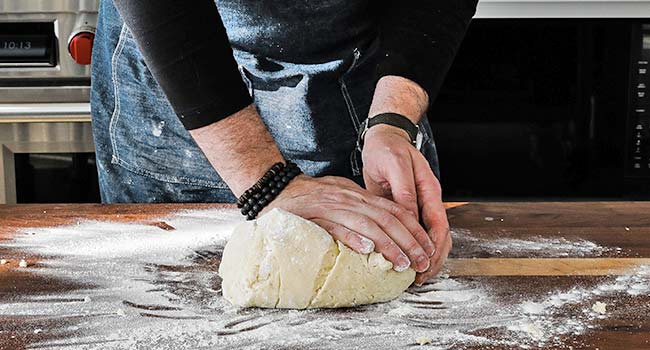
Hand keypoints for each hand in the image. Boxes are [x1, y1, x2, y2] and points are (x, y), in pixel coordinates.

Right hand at [261, 175, 434, 272]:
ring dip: (388, 244)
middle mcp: (350, 199)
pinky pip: (336, 227)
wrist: (275, 188)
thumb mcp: (338, 198)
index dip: (414, 229)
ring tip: (402, 263)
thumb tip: (375, 236)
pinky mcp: (315, 217)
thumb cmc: (306, 198)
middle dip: (409, 241)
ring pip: (368, 224)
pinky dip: (353, 238)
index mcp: (358, 196)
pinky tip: (367, 251)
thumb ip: (357, 211)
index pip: (394, 210)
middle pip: (387, 218)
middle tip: (422, 261)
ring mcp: (333, 207)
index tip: (427, 247)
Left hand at [361, 125, 450, 283]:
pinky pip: (415, 233)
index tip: (423, 266)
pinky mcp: (407, 210)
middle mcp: (428, 201)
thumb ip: (404, 191)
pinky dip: (412, 248)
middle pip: (439, 237)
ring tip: (414, 277)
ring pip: (430, 238)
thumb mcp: (394, 165)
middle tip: (419, 280)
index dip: (433, 249)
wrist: (383, 139)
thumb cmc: (387, 149)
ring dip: (425, 257)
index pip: (438, 226)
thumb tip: (410, 217)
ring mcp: (419, 206)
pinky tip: (404, 260)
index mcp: (429, 190)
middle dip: (432, 260)